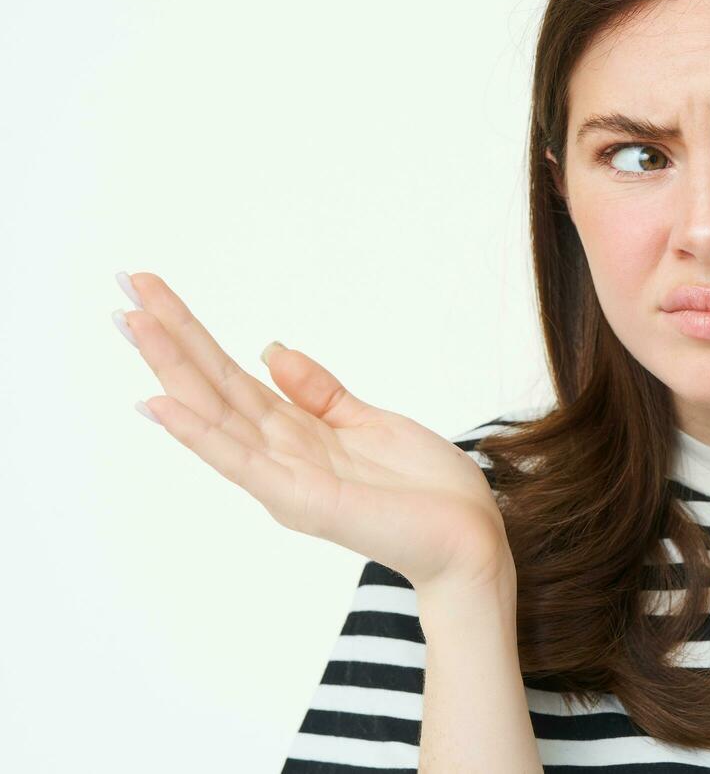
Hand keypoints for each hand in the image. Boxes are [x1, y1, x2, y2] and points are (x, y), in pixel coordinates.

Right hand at [111, 271, 514, 597]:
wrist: (470, 538)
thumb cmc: (427, 489)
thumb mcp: (370, 421)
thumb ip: (319, 391)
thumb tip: (269, 349)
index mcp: (296, 433)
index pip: (232, 375)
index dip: (194, 332)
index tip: (152, 288)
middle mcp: (280, 454)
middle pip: (213, 386)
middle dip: (170, 337)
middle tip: (125, 285)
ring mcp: (285, 479)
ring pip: (215, 413)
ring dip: (172, 369)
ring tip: (132, 324)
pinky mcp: (302, 501)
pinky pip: (241, 462)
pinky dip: (199, 434)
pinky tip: (162, 405)